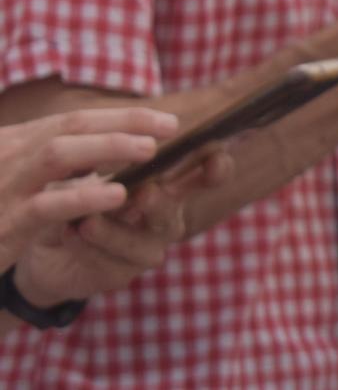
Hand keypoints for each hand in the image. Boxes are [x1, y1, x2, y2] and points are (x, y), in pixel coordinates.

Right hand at [0, 106, 177, 271]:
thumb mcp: (17, 179)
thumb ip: (53, 160)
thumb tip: (108, 146)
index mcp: (13, 143)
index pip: (71, 120)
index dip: (118, 116)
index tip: (162, 118)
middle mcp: (7, 156)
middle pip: (69, 127)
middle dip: (122, 122)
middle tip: (169, 126)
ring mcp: (4, 188)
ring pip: (57, 154)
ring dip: (107, 147)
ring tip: (148, 150)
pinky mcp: (5, 224)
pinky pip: (47, 205)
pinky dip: (83, 197)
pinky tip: (116, 195)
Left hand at [11, 149, 232, 308]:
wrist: (47, 238)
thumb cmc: (80, 194)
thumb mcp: (97, 168)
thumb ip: (121, 155)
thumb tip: (137, 134)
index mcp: (169, 186)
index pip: (207, 175)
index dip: (217, 167)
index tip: (215, 154)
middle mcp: (165, 218)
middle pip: (172, 213)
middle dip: (160, 204)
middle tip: (145, 193)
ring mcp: (145, 249)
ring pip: (139, 245)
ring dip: (114, 233)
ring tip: (87, 222)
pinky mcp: (118, 275)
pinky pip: (107, 265)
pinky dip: (87, 248)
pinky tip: (70, 233)